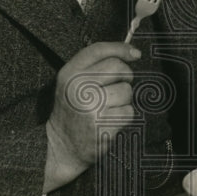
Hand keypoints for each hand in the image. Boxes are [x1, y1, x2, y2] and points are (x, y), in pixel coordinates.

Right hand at [44, 42, 139, 190]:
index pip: (99, 50)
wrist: (61, 147)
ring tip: (108, 107)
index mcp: (69, 74)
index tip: (135, 54)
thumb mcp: (73, 82)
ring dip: (124, 100)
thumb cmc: (73, 109)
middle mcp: (78, 88)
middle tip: (116, 86)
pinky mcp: (102, 126)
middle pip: (118, 68)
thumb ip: (96, 64)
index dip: (121, 49)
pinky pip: (128, 112)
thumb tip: (135, 53)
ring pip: (126, 91)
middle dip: (125, 76)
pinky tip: (110, 120)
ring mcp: (90, 108)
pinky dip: (124, 116)